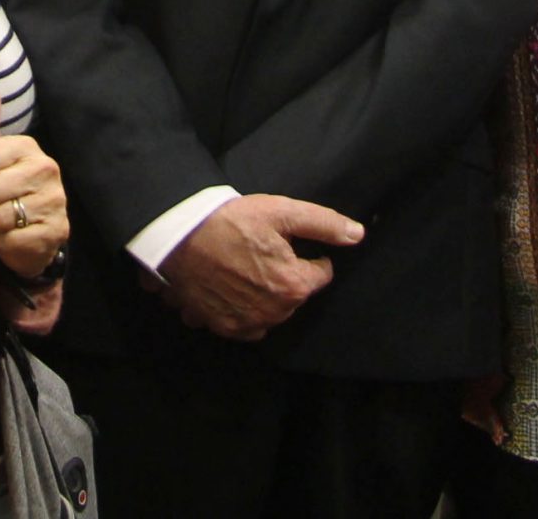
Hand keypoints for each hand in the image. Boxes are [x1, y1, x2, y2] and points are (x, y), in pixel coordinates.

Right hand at [157, 194, 360, 341]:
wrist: (179, 236)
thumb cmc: (231, 220)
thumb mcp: (282, 212)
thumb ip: (324, 224)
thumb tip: (359, 234)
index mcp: (293, 286)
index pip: (320, 274)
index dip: (308, 255)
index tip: (289, 243)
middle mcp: (273, 313)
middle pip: (294, 296)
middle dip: (286, 276)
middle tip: (264, 251)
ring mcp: (245, 323)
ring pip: (271, 312)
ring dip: (265, 296)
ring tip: (246, 268)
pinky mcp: (221, 326)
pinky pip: (244, 325)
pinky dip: (241, 310)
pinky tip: (229, 287)